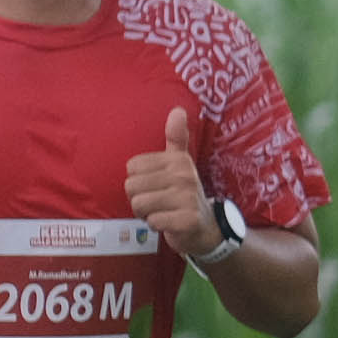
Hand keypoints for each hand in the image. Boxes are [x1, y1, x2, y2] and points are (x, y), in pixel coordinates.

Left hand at [124, 106, 219, 258]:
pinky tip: (168, 224)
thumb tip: (178, 110)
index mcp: (178, 160)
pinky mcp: (187, 220)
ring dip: (146, 214)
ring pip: (139, 204)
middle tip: (157, 203)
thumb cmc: (184, 193)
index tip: (155, 186)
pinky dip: (156, 225)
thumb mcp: (181, 163)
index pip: (132, 167)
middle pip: (132, 187)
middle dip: (139, 199)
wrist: (206, 227)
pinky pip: (153, 221)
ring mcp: (187, 198)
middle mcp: (184, 175)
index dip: (137, 181)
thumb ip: (177, 137)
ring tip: (161, 212)